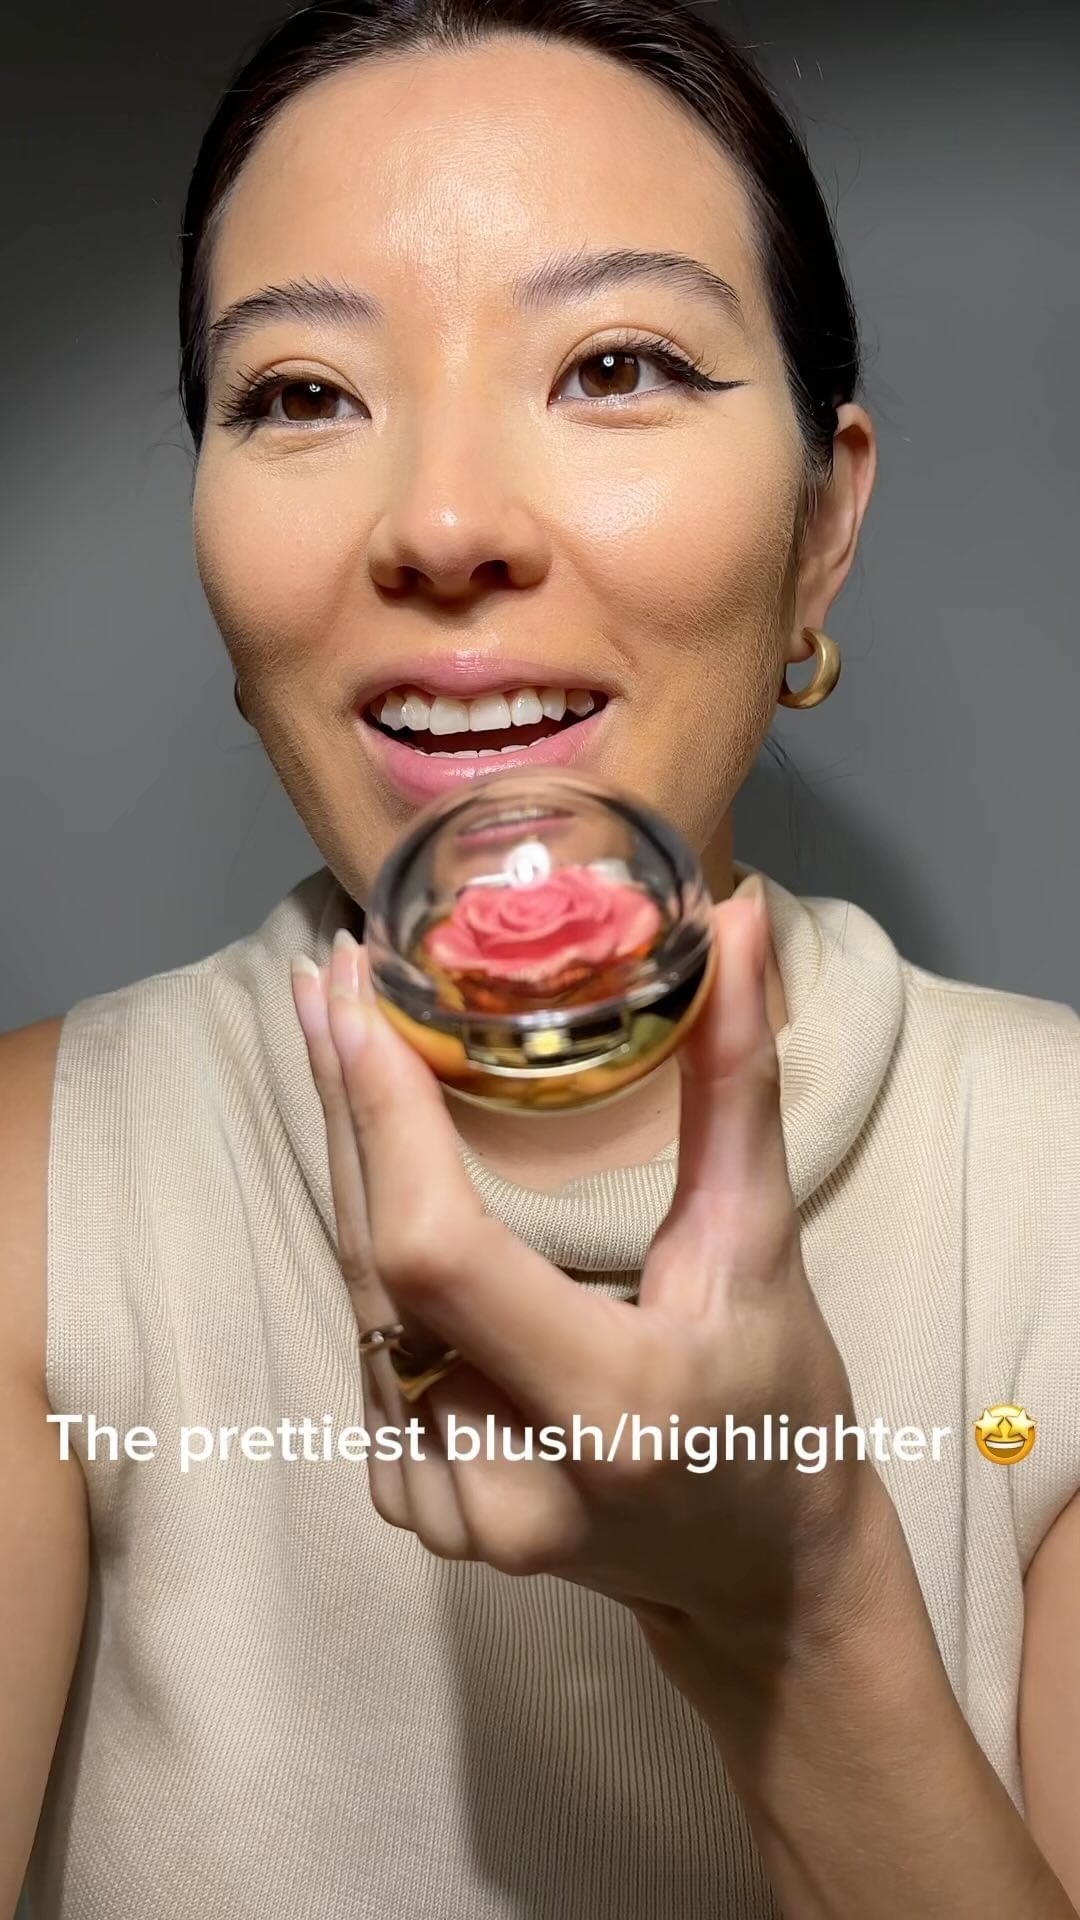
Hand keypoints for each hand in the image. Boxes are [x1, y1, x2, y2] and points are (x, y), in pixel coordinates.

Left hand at [290, 894, 887, 1679]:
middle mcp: (502, 1476)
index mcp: (607, 1408)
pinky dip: (368, 1240)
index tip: (360, 998)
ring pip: (357, 1297)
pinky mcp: (415, 1504)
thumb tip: (733, 922)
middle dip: (343, 1104)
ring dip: (345, 1162)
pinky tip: (371, 1156)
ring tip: (339, 1035)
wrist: (758, 1577)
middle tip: (332, 977)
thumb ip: (737, 1085)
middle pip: (374, 1262)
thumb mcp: (765, 1246)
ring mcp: (444, 1505)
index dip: (384, 1120)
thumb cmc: (783, 1408)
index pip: (439, 1252)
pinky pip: (368, 1341)